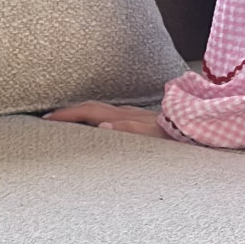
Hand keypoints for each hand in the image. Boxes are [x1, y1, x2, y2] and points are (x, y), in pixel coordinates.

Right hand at [45, 101, 165, 136]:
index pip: (89, 112)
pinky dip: (97, 117)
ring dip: (82, 113)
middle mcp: (127, 112)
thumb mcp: (154, 136)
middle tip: (49, 117)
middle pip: (91, 107)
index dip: (67, 114)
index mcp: (125, 116)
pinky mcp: (142, 119)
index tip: (47, 118)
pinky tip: (98, 123)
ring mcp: (134, 114)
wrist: (196, 129)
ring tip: (67, 119)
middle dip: (69, 111)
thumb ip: (131, 129)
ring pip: (101, 110)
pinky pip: (112, 115)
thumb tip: (104, 125)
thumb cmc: (176, 136)